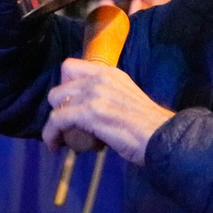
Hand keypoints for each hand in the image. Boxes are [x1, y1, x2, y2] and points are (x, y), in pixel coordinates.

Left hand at [41, 59, 173, 165]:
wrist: (162, 137)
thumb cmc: (148, 127)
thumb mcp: (125, 100)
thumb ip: (107, 97)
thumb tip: (89, 111)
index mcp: (110, 73)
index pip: (70, 67)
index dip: (64, 87)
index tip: (68, 105)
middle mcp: (100, 77)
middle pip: (60, 86)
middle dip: (58, 107)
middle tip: (66, 126)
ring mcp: (95, 93)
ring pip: (55, 103)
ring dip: (54, 124)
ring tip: (60, 138)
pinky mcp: (90, 112)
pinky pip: (57, 120)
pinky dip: (50, 134)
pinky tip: (53, 145)